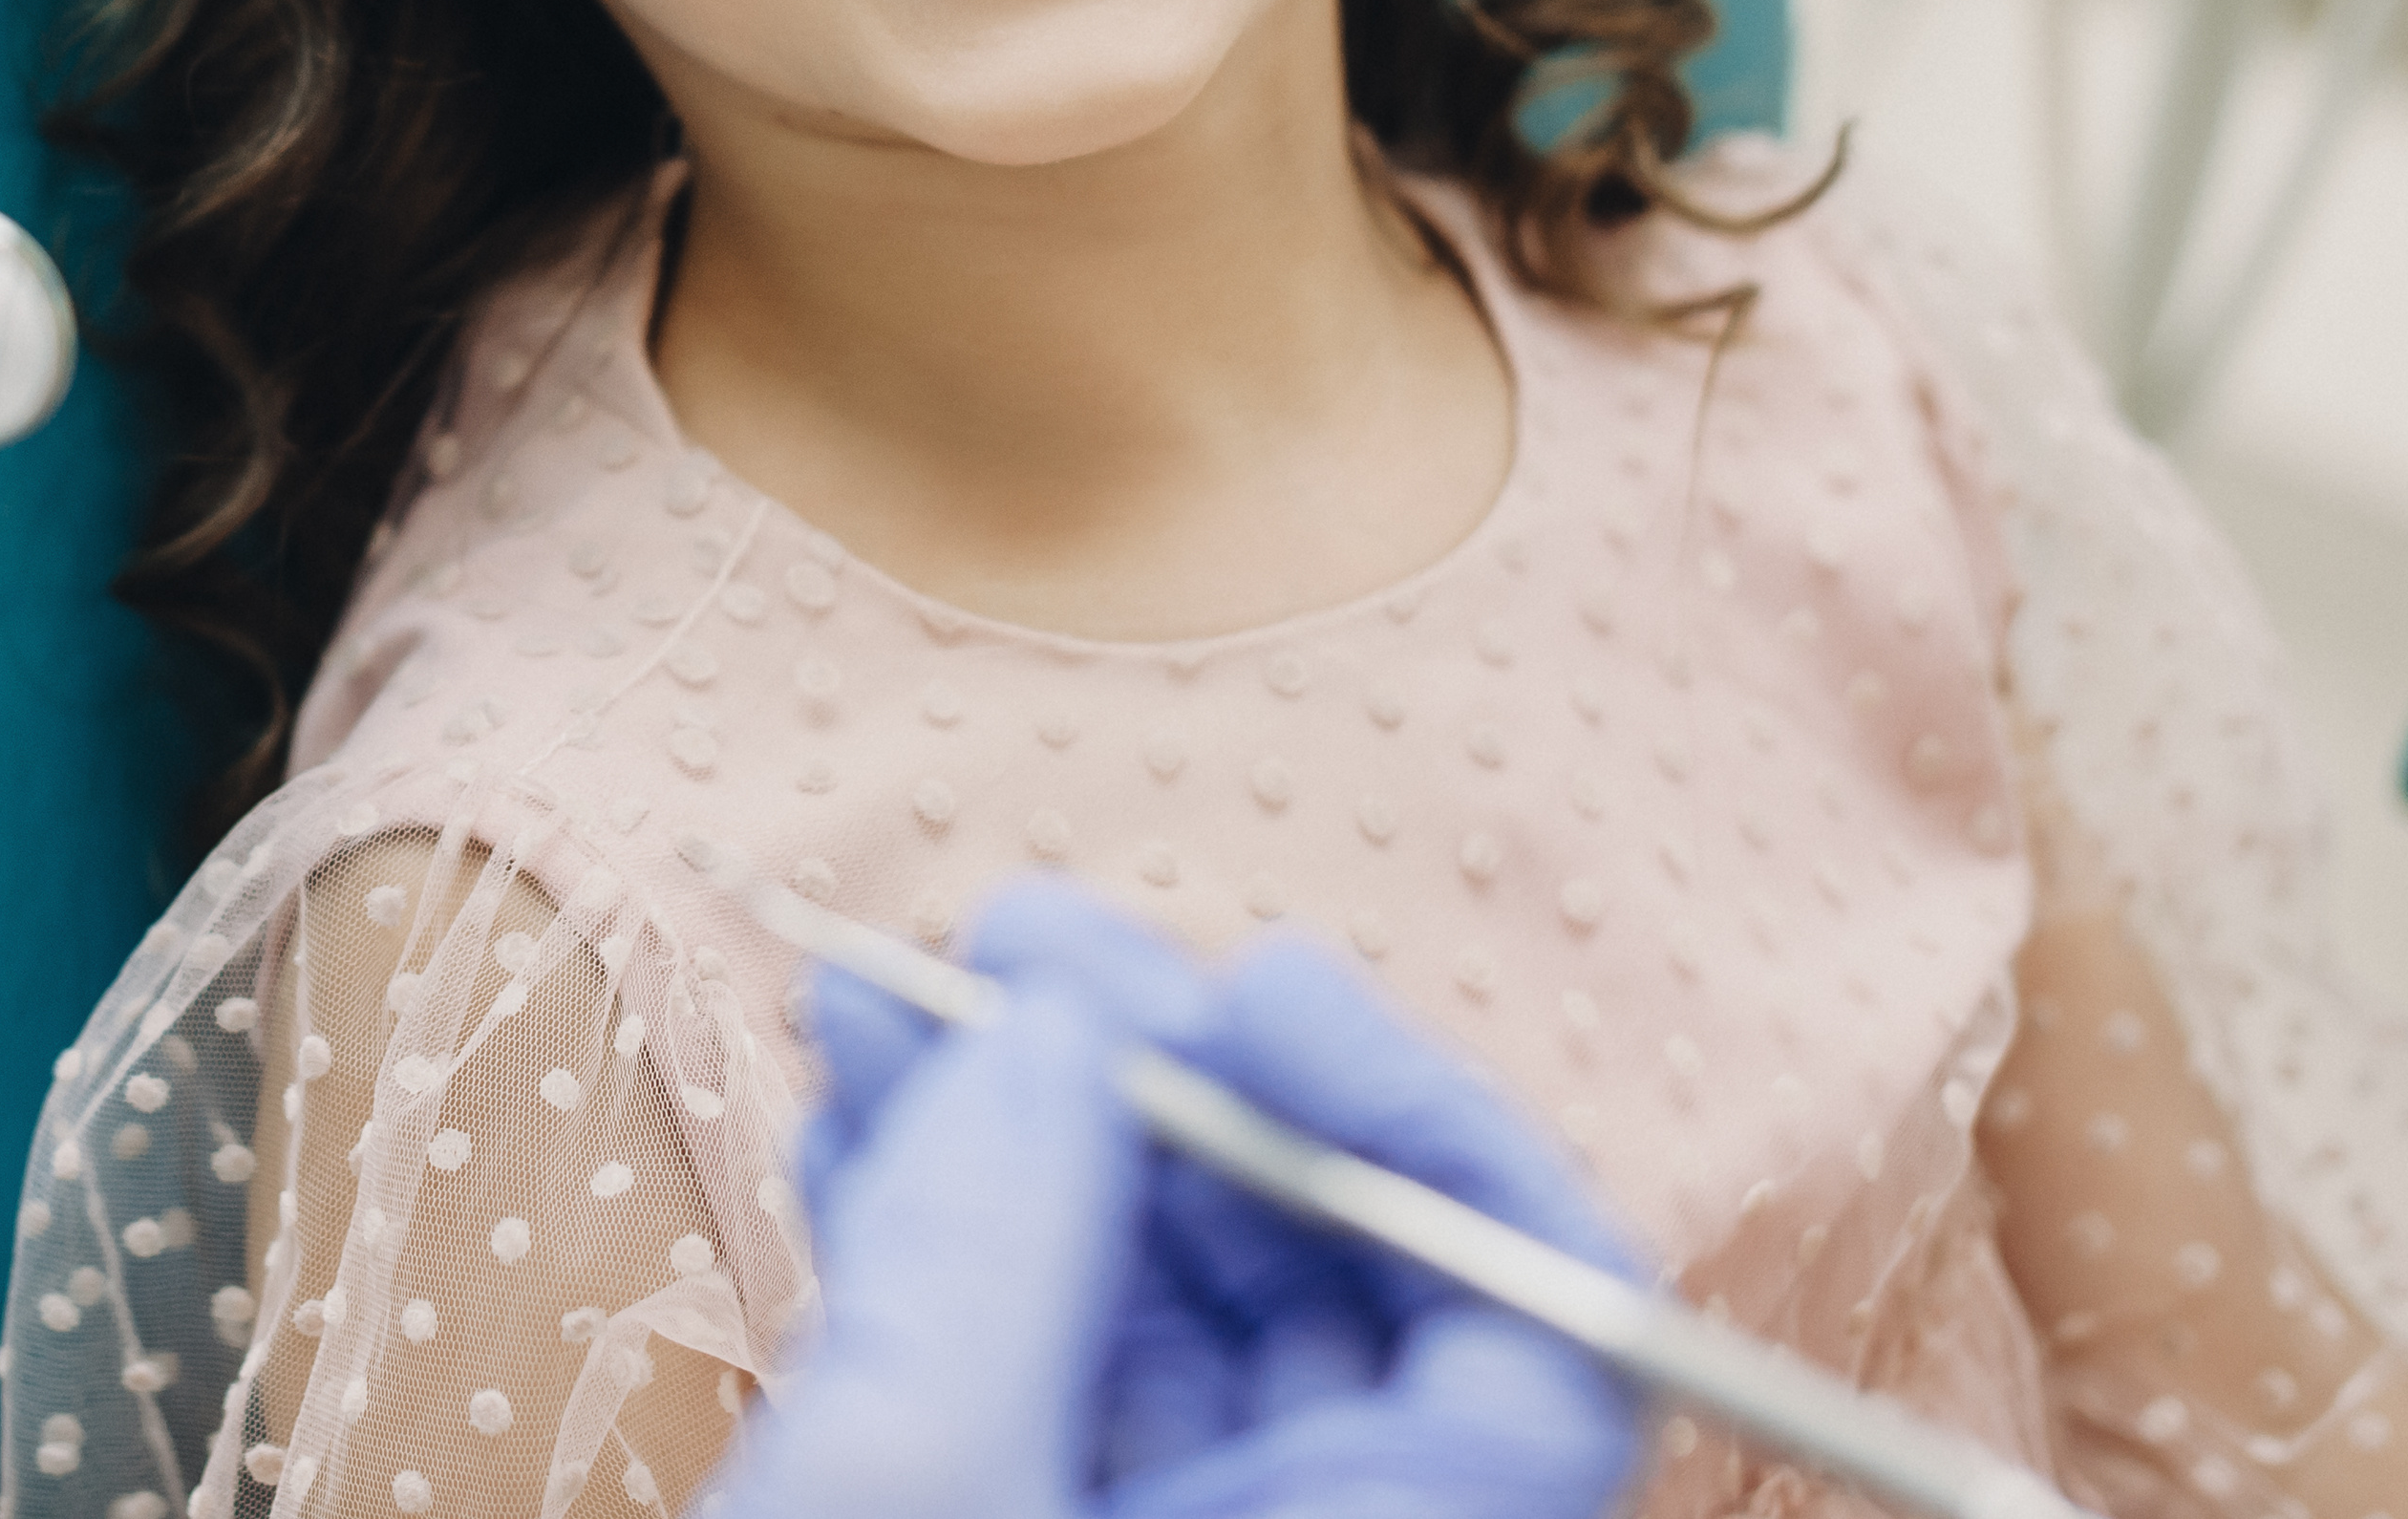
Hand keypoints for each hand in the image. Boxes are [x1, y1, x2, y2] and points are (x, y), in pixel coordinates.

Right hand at [719, 877, 1643, 1518]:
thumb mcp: (912, 1491)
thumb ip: (997, 1262)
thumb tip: (1051, 1035)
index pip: (1545, 1337)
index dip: (1428, 1132)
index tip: (1256, 989)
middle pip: (1331, 1290)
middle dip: (1172, 1082)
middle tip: (1016, 943)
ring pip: (1160, 1313)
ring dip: (1024, 1120)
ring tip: (883, 990)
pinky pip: (1041, 1367)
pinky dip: (952, 1226)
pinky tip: (862, 1102)